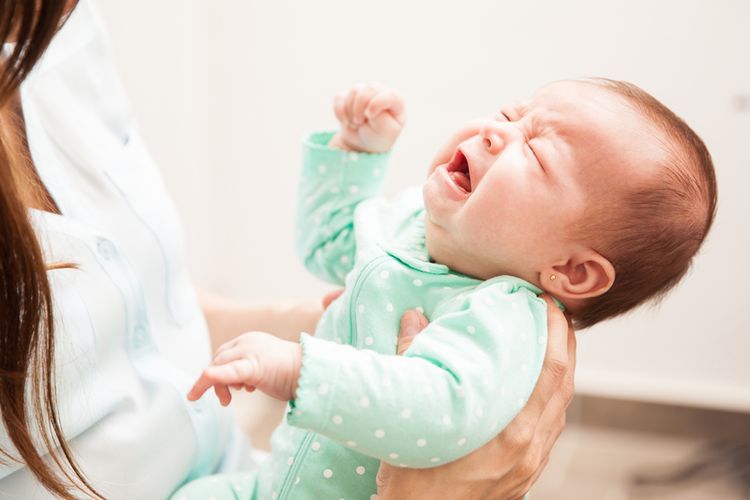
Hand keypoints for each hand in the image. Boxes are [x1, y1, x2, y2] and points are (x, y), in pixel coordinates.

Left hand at [187, 331, 301, 404]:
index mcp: (250, 340)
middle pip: (219, 359)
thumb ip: (248, 370)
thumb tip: (236, 384)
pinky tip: (203, 381)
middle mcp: (247, 341)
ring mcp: (250, 351)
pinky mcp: (253, 365)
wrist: (311, 373)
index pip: (224, 353)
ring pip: (219, 365)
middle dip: (215, 381)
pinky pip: (228, 371)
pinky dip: (214, 377)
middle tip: (224, 400)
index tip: (222, 389)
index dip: (218, 371)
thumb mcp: (264, 368)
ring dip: (216, 385)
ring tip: (227, 400)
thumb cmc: (291, 374)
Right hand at [329, 82, 404, 152]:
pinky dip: (340, 112)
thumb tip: (367, 105)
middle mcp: (381, 92)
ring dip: (350, 111)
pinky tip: (345, 121)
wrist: (361, 144)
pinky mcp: (349, 96)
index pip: (391, 95)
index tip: (370, 116)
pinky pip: (339, 97)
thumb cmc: (378, 137)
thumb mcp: (386, 132)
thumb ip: (381, 117)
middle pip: (369, 88)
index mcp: (396, 101)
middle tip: (360, 122)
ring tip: (356, 124)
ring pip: (354, 90)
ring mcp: (364, 92)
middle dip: (361, 108)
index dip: (377, 104)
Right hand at [377, 294, 575, 499]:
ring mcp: (529, 464)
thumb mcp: (410, 418)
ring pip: (560, 408)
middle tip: (555, 311)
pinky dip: (552, 399)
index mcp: (510, 432)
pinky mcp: (524, 475)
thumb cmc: (412, 482)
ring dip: (561, 370)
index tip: (548, 303)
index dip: (556, 332)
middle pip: (563, 384)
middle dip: (564, 343)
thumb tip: (413, 318)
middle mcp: (528, 448)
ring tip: (551, 341)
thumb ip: (413, 360)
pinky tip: (539, 388)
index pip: (550, 370)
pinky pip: (550, 429)